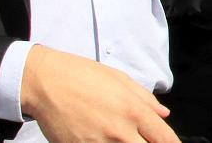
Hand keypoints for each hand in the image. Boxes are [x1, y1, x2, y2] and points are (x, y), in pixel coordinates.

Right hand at [20, 45, 179, 142]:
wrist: (46, 83)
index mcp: (134, 110)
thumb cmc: (82, 76)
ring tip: (121, 137)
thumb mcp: (120, 79)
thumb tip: (163, 114)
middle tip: (144, 139)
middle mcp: (120, 131)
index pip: (164, 138)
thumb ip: (145, 98)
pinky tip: (103, 139)